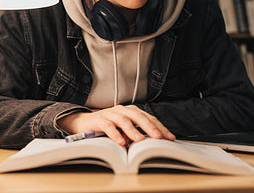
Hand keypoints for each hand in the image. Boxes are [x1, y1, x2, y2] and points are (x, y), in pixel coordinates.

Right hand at [57, 105, 175, 145]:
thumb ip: (137, 133)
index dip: (160, 127)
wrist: (84, 122)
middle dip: (150, 127)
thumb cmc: (108, 126)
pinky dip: (115, 133)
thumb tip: (153, 143)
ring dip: (132, 131)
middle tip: (158, 137)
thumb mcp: (125, 130)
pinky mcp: (99, 120)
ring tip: (139, 140)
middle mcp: (122, 110)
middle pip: (139, 117)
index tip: (170, 137)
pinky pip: (108, 126)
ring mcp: (110, 114)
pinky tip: (120, 141)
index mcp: (131, 111)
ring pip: (124, 120)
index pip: (149, 118)